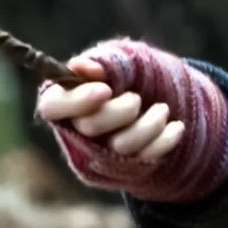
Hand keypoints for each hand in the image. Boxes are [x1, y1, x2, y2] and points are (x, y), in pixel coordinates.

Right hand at [36, 56, 185, 162]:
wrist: (170, 95)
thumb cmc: (136, 72)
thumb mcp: (124, 58)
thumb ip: (105, 61)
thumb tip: (83, 67)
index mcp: (66, 99)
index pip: (52, 106)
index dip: (76, 100)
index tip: (105, 89)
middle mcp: (77, 130)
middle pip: (89, 127)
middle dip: (120, 110)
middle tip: (136, 98)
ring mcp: (101, 152)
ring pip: (121, 146)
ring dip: (150, 124)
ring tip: (162, 109)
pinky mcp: (125, 168)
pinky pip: (146, 158)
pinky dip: (166, 139)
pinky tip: (175, 127)